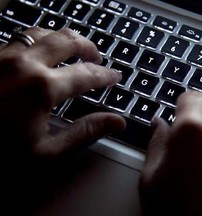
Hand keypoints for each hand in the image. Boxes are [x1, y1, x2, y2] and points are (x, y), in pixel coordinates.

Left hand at [0, 27, 124, 159]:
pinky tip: (39, 50)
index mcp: (42, 86)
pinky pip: (19, 37)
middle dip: (88, 47)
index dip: (105, 75)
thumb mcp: (45, 152)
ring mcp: (3, 55)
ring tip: (73, 48)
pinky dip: (38, 40)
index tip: (115, 77)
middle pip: (67, 41)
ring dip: (63, 38)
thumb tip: (117, 122)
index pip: (87, 75)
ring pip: (42, 32)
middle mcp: (24, 62)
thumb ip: (84, 133)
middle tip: (97, 57)